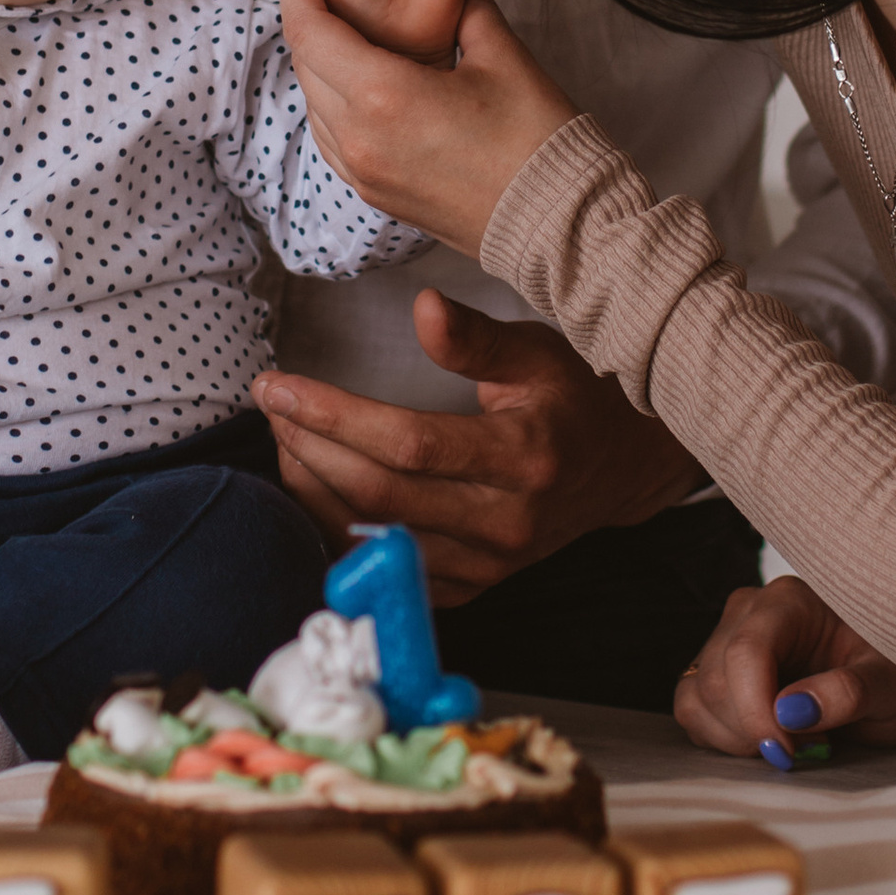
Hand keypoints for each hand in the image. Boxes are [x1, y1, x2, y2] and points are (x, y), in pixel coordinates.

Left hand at [253, 288, 707, 603]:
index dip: (334, 415)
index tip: (280, 385)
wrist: (626, 469)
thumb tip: (422, 307)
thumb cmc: (576, 396)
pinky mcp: (473, 587)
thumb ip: (475, 337)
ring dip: (312, 487)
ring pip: (373, 537)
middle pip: (378, 495)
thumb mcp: (536, 351)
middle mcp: (506, 525)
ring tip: (282, 435)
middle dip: (309, 446)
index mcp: (524, 460)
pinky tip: (309, 487)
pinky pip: (386, 569)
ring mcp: (489, 567)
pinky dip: (336, 530)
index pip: (408, 444)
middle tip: (270, 403)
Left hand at [281, 0, 575, 258]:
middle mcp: (358, 136)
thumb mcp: (502, 53)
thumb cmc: (536, 137)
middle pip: (305, 63)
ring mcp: (362, 172)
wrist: (557, 222)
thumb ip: (465, 10)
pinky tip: (361, 85)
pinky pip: (331, 138)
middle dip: (309, 18)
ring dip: (320, 62)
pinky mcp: (374, 194)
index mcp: (383, 94)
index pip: (308, 28)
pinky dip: (334, 103)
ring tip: (347, 32)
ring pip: (314, 103)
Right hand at [674, 574, 895, 759]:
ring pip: (697, 696)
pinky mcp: (716, 675)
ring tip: (789, 744)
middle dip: (751, 728)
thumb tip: (792, 711)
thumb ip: (847, 692)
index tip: (785, 751)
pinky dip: (721, 739)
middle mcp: (749, 612)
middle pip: (717, 676)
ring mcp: (727, 641)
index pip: (747, 650)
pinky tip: (765, 741)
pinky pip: (692, 710)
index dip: (756, 708)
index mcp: (790, 601)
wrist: (895, 698)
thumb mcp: (889, 686)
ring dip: (735, 737)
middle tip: (801, 752)